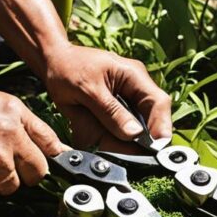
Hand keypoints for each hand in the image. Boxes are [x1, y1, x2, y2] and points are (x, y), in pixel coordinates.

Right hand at [0, 87, 63, 201]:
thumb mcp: (7, 106)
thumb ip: (36, 128)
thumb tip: (63, 151)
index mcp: (16, 121)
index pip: (48, 153)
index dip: (43, 163)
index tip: (37, 166)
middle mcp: (5, 140)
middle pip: (33, 176)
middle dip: (22, 174)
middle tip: (4, 162)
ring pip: (10, 188)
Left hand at [44, 44, 171, 151]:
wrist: (54, 60)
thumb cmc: (68, 69)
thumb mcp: (87, 91)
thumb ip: (111, 112)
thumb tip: (134, 134)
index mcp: (133, 74)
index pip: (159, 101)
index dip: (162, 126)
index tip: (157, 148)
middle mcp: (137, 84)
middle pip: (155, 114)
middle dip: (150, 136)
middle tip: (142, 156)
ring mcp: (130, 94)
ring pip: (142, 122)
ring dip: (136, 137)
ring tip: (126, 151)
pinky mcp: (120, 104)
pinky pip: (128, 123)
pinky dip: (123, 134)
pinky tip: (116, 142)